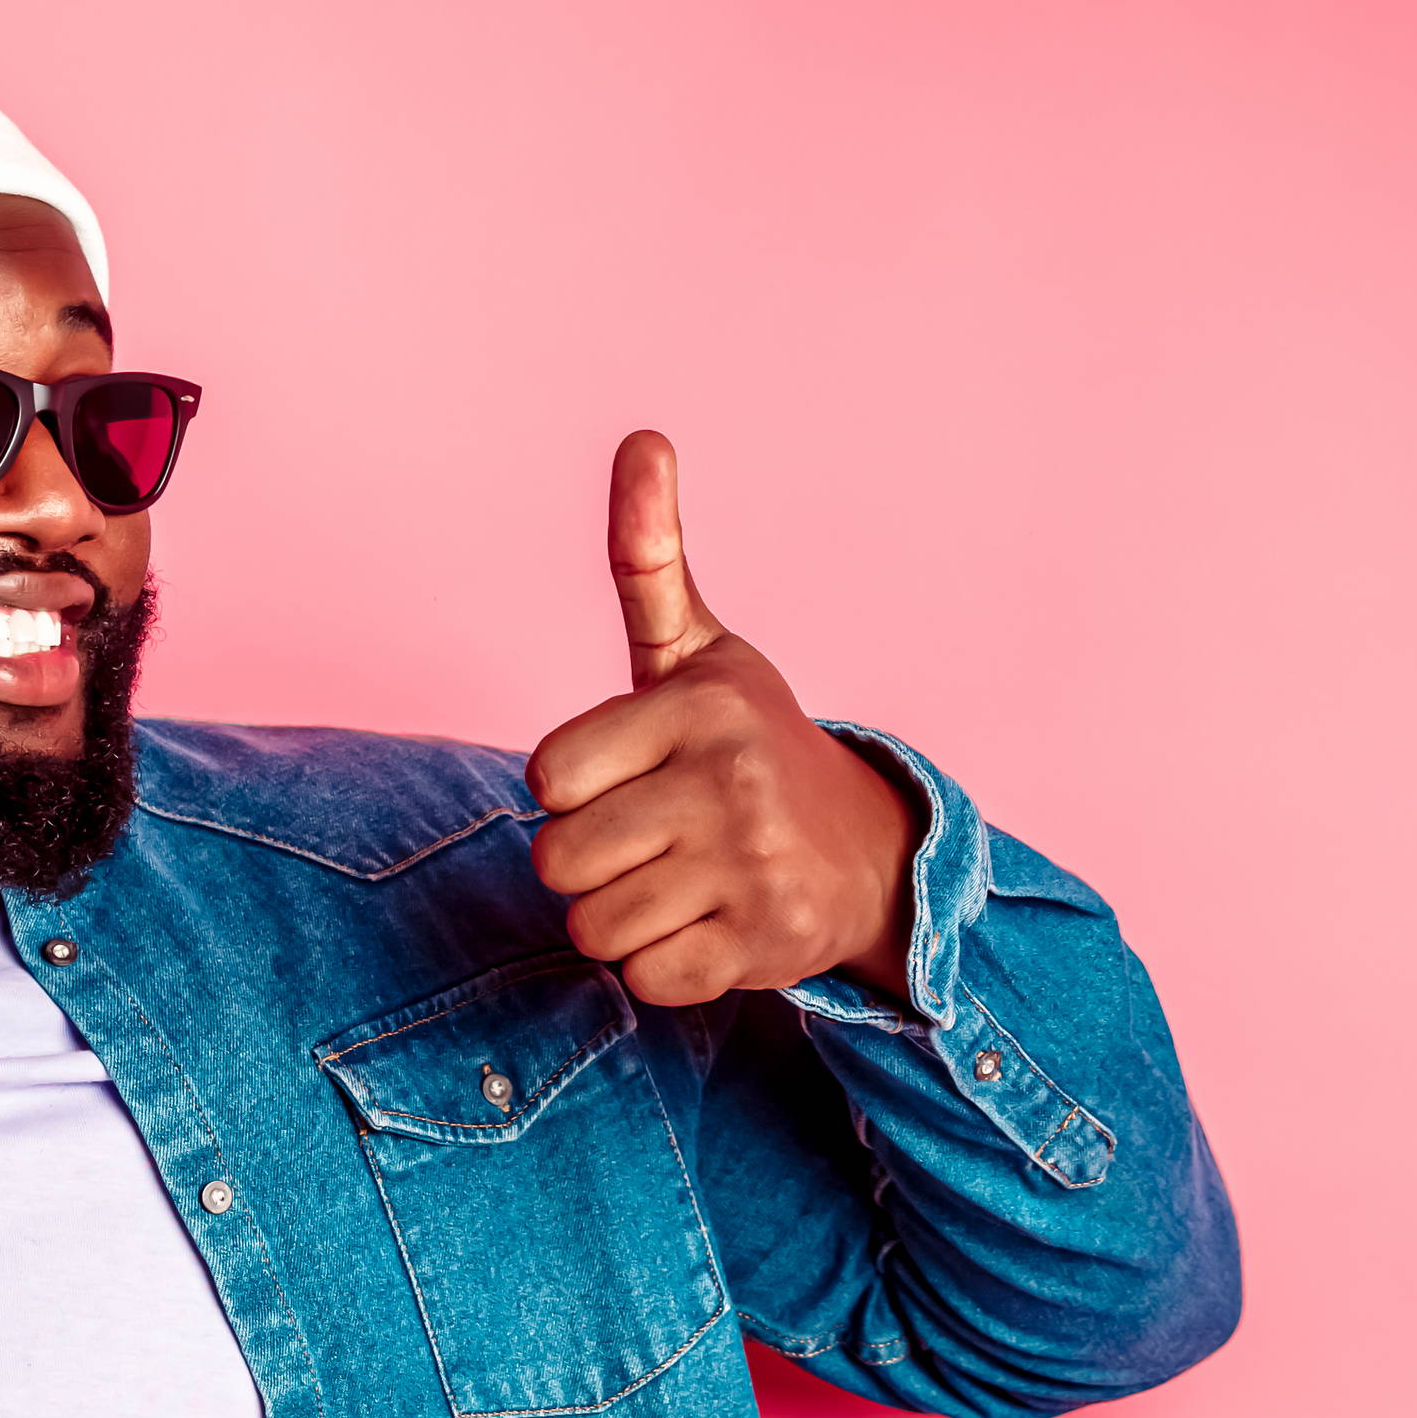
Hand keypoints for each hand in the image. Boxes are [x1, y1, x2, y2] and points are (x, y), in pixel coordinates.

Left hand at [526, 434, 920, 1008]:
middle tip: (650, 840)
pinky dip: (662, 969)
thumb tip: (644, 437)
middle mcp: (730, 779)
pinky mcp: (766, 944)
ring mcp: (752, 864)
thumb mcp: (696, 651)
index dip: (570, 788)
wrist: (870, 851)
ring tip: (676, 883)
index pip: (546, 777)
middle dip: (587, 864)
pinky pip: (647, 980)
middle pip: (559, 861)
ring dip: (619, 921)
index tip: (624, 776)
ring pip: (594, 927)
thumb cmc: (746, 746)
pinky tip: (705, 928)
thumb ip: (648, 556)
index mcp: (697, 704)